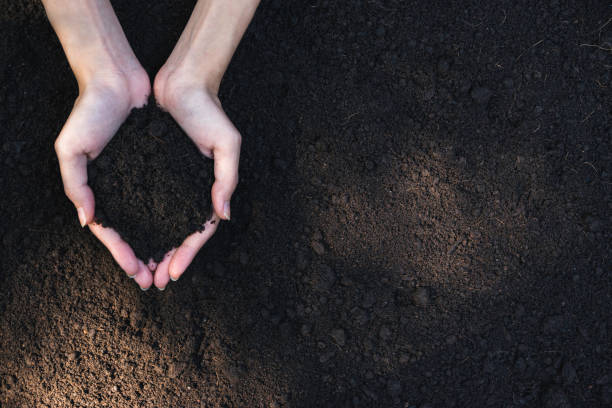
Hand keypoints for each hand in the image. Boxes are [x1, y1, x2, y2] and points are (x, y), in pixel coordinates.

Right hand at [55, 70, 154, 289]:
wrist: (116, 79)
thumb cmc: (89, 112)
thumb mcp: (71, 149)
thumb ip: (75, 185)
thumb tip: (88, 221)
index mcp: (98, 189)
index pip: (111, 232)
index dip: (122, 254)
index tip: (137, 274)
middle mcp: (120, 188)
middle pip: (134, 232)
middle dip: (144, 258)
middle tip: (156, 281)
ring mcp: (140, 178)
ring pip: (152, 220)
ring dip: (160, 245)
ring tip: (170, 266)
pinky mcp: (159, 165)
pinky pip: (167, 196)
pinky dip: (172, 216)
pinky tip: (182, 232)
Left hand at [151, 71, 240, 288]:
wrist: (183, 83)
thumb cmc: (209, 111)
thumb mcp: (227, 143)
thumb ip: (227, 179)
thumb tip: (223, 215)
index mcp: (209, 188)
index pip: (200, 231)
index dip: (187, 254)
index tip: (173, 273)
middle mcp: (190, 190)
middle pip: (179, 235)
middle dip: (168, 260)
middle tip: (154, 282)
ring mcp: (171, 183)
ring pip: (161, 225)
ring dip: (152, 249)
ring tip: (140, 271)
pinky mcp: (153, 172)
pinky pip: (146, 204)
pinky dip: (140, 224)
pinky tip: (130, 239)